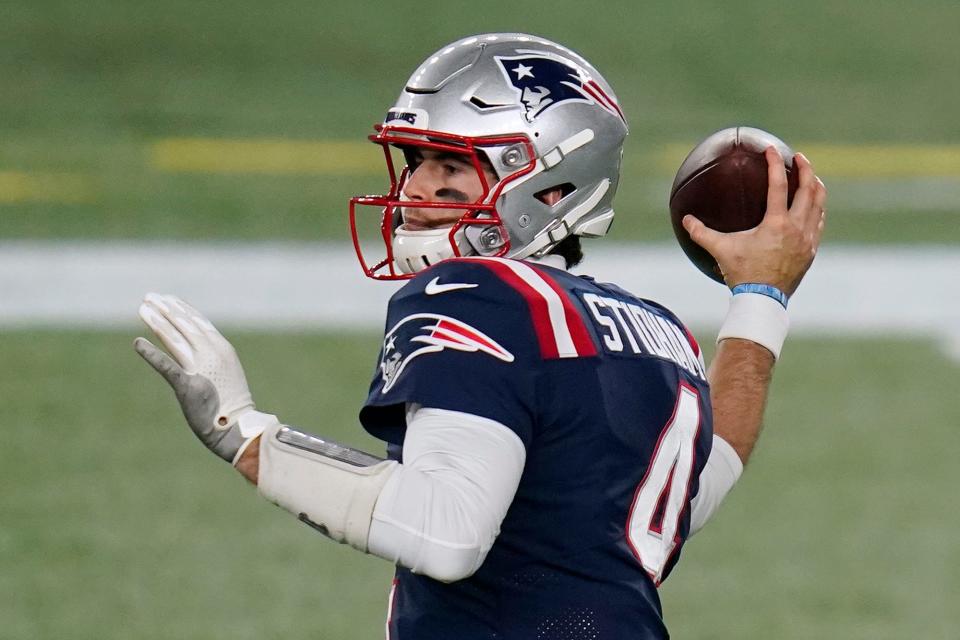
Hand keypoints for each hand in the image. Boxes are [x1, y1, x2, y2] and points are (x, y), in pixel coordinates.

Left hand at [134, 293, 276, 463]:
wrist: (237, 427)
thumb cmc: (231, 403)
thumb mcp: (226, 372)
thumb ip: (211, 357)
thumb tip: (196, 346)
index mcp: (222, 349)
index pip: (198, 322)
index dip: (181, 308)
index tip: (166, 298)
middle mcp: (212, 353)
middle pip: (184, 325)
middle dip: (166, 309)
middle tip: (149, 296)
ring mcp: (201, 369)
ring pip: (175, 338)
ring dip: (157, 322)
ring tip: (143, 309)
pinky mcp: (188, 385)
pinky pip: (166, 366)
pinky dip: (151, 353)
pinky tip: (138, 343)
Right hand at [682, 147, 825, 295]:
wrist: (763, 300)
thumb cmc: (742, 274)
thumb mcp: (720, 251)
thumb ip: (701, 233)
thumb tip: (685, 220)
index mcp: (776, 223)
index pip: (778, 185)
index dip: (775, 164)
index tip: (773, 149)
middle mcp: (796, 228)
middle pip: (808, 190)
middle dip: (806, 170)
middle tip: (800, 157)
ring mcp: (807, 240)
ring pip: (819, 206)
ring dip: (816, 188)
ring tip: (812, 178)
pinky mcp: (811, 252)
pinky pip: (818, 224)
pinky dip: (817, 211)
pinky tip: (813, 208)